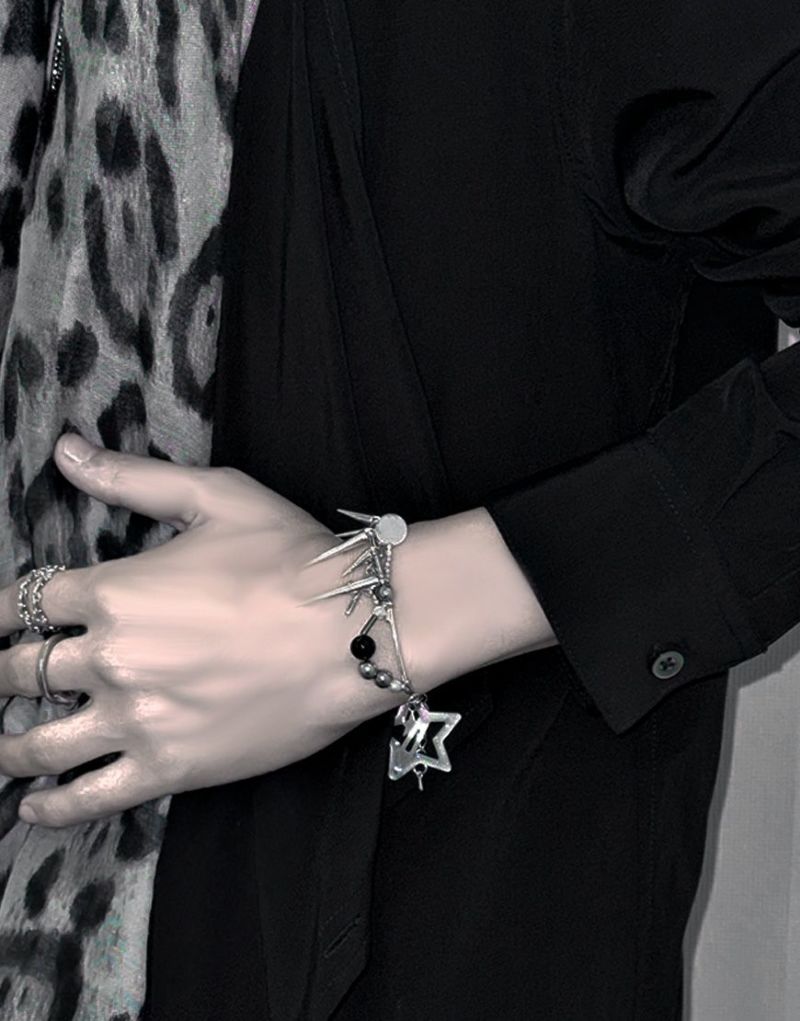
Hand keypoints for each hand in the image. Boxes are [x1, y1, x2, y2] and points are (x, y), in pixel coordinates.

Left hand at [0, 434, 397, 827]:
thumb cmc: (292, 559)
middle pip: (20, 673)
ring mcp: (136, 718)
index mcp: (112, 591)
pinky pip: (91, 797)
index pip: (24, 602)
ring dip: (8, 746)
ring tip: (1, 748)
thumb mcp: (215, 498)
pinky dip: (53, 807)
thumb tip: (66, 449)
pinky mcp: (169, 766)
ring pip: (39, 743)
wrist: (356, 629)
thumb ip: (132, 478)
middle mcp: (109, 658)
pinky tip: (32, 807)